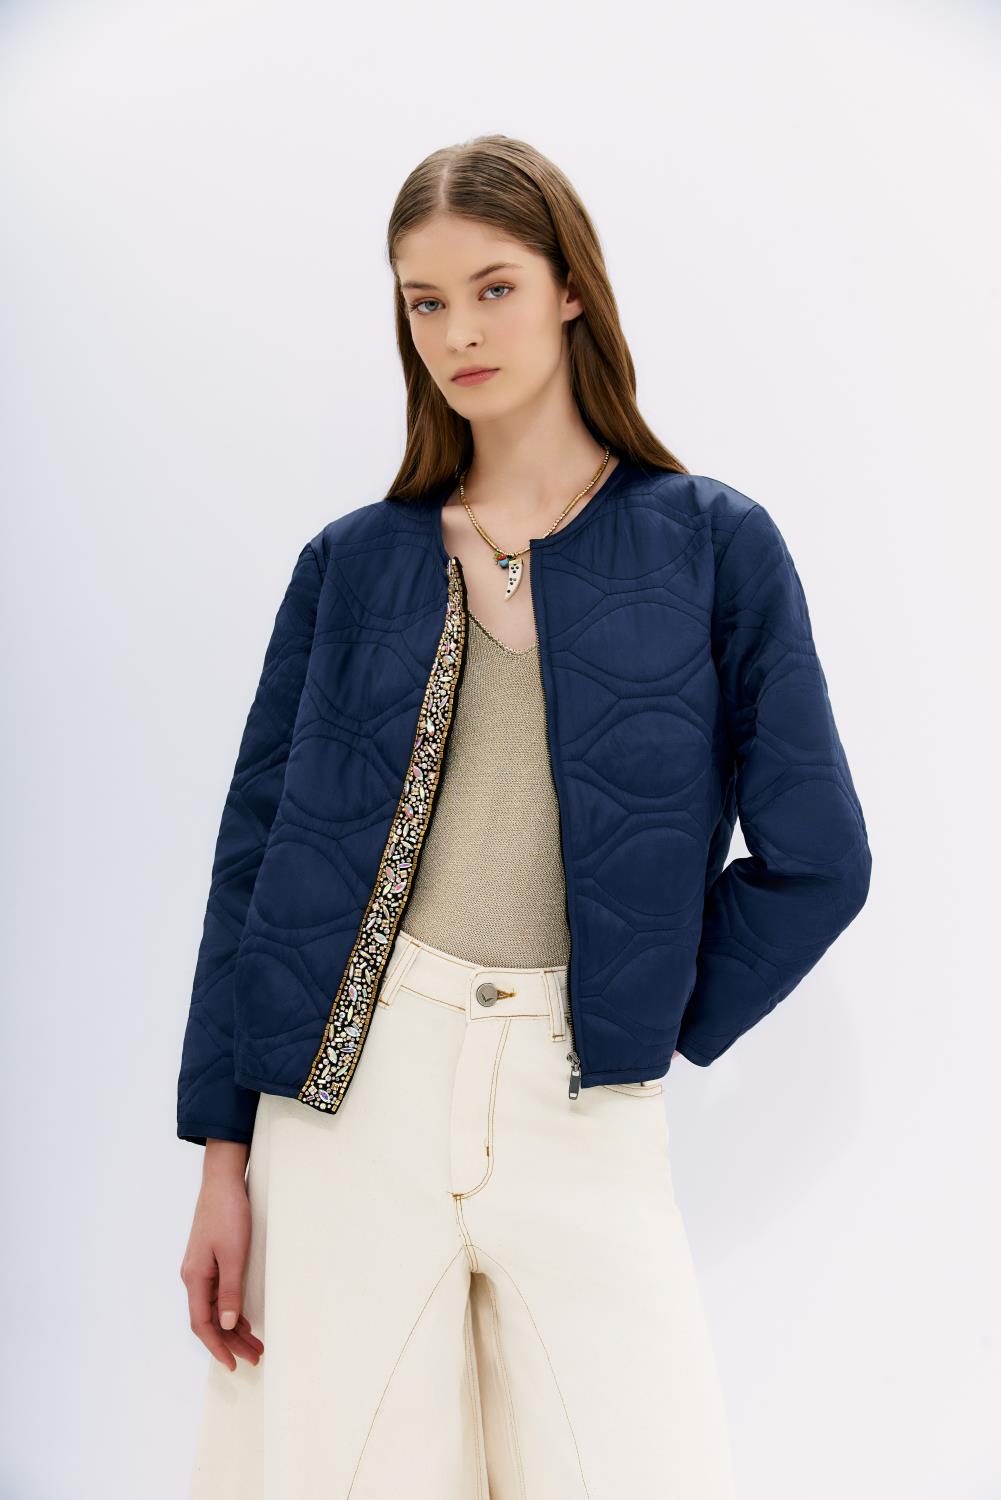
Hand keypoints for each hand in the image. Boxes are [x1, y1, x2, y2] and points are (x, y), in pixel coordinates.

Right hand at [180, 1162, 263, 1370]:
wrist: (222, 1181)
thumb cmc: (228, 1214)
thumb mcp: (234, 1254)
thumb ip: (231, 1291)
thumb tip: (229, 1324)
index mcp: (195, 1278)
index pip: (203, 1324)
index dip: (218, 1347)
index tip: (233, 1364)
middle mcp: (194, 1277)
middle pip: (210, 1320)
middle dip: (231, 1342)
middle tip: (255, 1357)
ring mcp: (201, 1269)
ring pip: (216, 1308)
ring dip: (234, 1327)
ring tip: (256, 1344)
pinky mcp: (210, 1260)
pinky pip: (218, 1295)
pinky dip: (232, 1310)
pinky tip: (245, 1319)